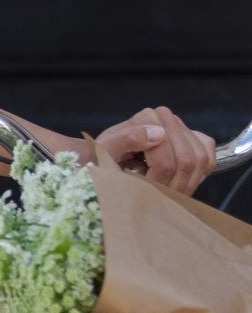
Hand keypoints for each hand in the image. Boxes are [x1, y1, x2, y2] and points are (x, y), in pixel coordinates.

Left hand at [92, 105, 216, 196]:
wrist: (105, 157)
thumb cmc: (103, 156)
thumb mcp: (105, 151)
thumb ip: (125, 139)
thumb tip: (157, 134)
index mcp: (146, 118)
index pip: (166, 160)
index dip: (159, 181)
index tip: (145, 191)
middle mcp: (166, 117)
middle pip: (186, 161)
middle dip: (174, 185)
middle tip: (159, 195)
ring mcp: (181, 127)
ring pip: (199, 161)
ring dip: (186, 183)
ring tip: (167, 191)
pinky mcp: (194, 138)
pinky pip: (209, 157)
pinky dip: (200, 174)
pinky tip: (180, 180)